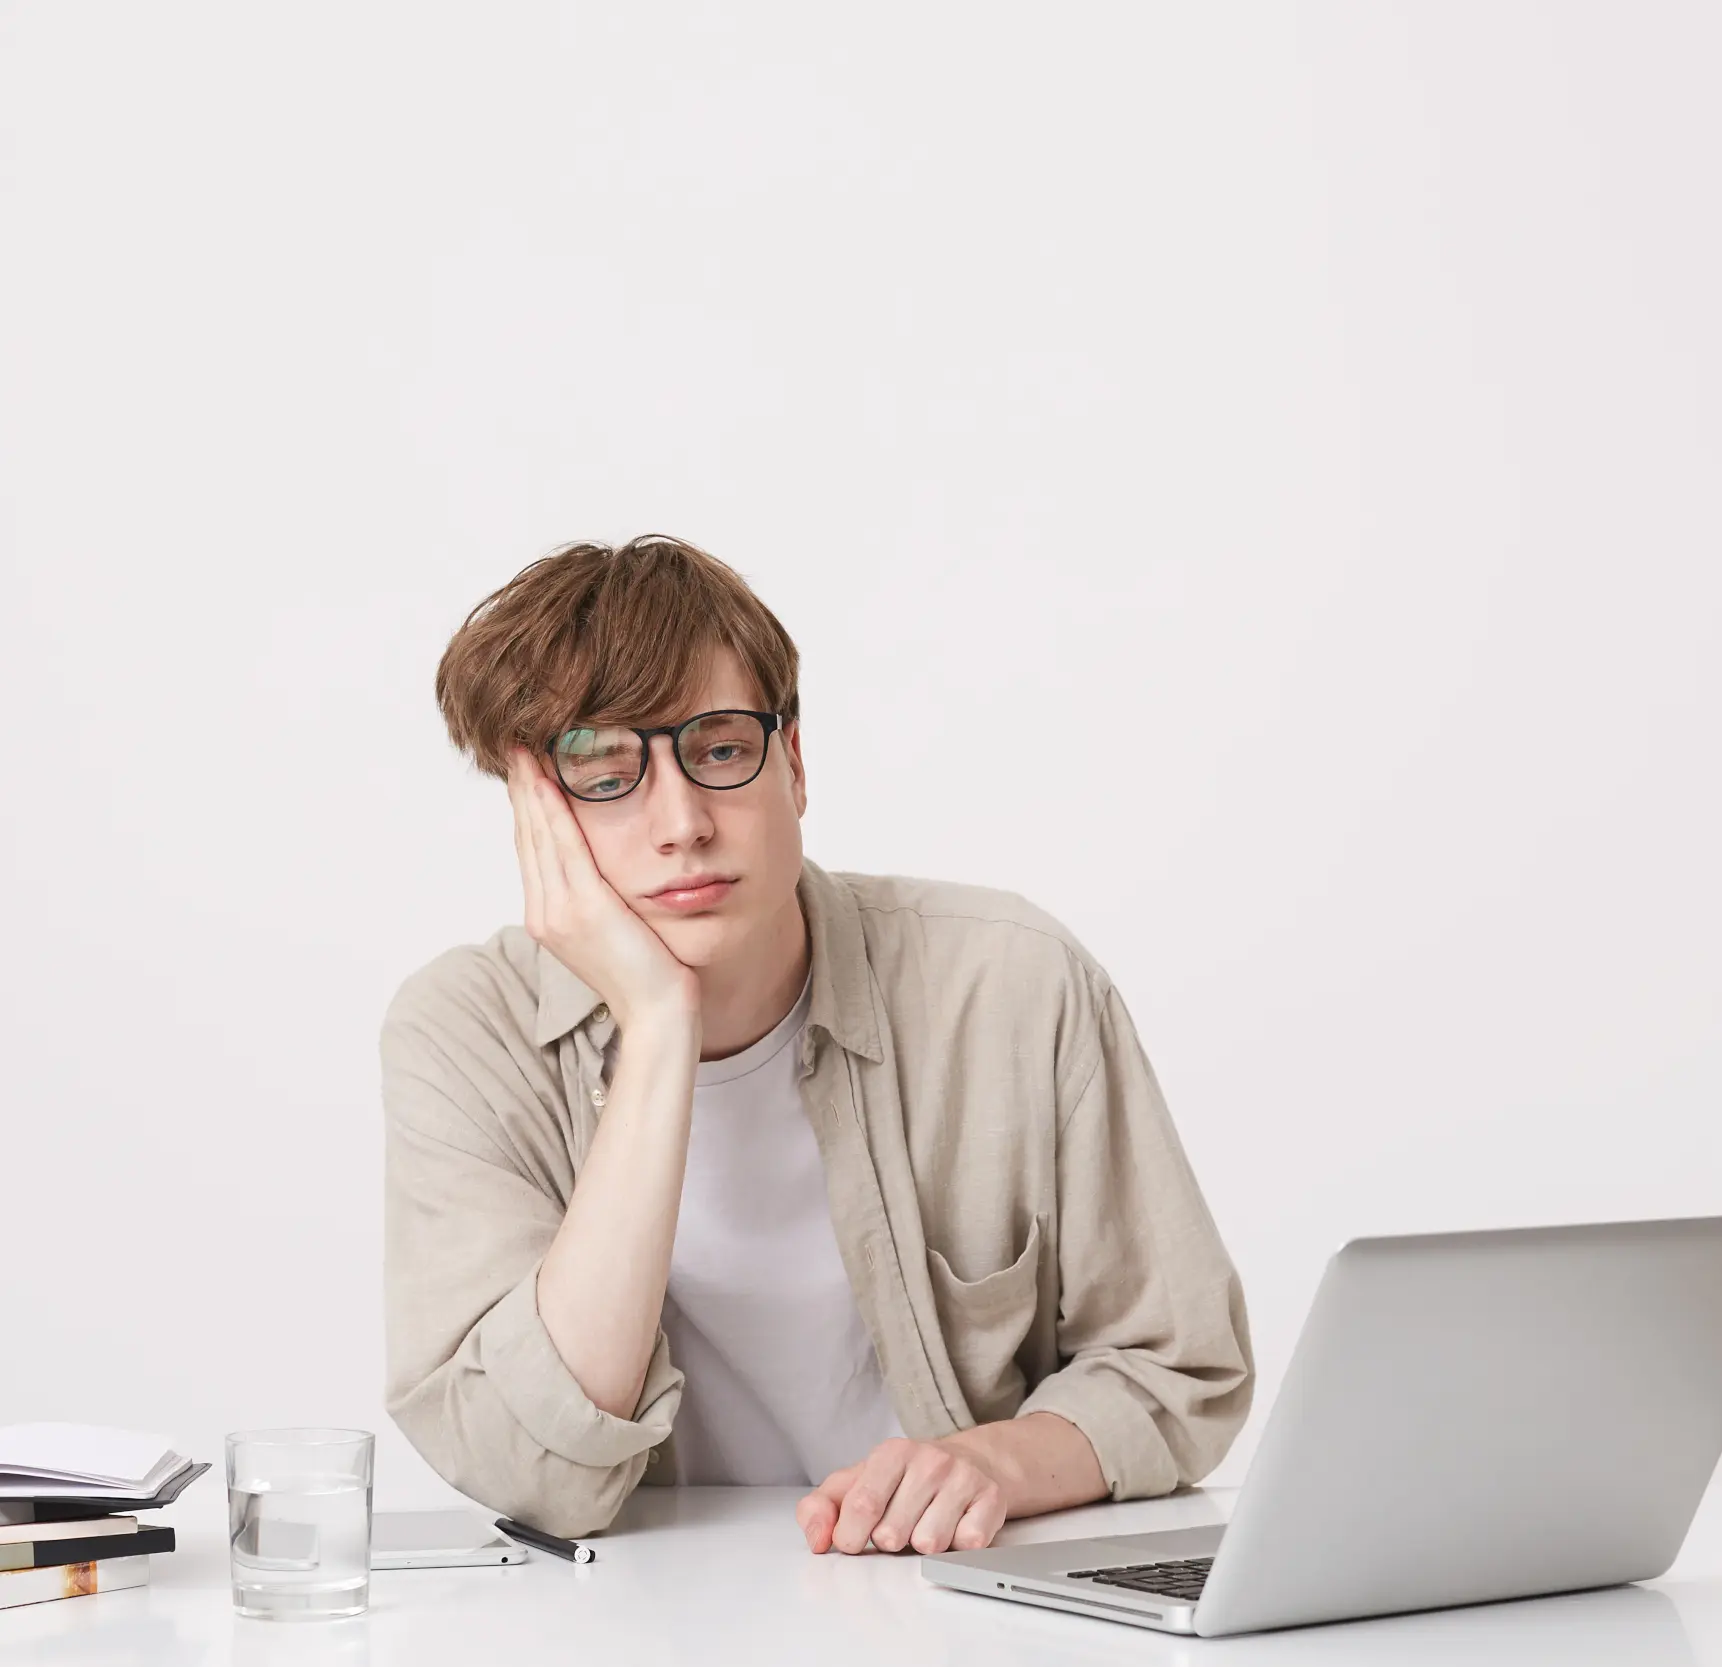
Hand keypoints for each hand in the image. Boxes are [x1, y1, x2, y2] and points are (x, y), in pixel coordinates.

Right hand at [506, 747, 699, 1031]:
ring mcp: (560, 911)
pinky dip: (553, 812)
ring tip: (526, 751)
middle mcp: (545, 913)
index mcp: (548, 916)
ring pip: (539, 836)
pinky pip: (565, 848)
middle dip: (522, 789)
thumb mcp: (614, 926)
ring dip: (531, 789)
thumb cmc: (647, 971)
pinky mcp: (586, 908)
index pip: (531, 849)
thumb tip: (600, 865)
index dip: (526, 806)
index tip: (525, 769)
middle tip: (516, 746)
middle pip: (527, 837)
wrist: (657, 1012)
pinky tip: (548, 782)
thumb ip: (597, 895)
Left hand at [795, 1437, 1008, 1555]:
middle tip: (900, 1524)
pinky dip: (957, 1547)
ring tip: (926, 1523)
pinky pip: (966, 1547)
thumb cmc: (904, 1480)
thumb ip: (821, 1508)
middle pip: (893, 1534)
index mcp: (891, 1453)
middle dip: (890, 1541)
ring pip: (929, 1545)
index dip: (852, 1536)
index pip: (862, 1506)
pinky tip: (954, 1525)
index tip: (855, 1539)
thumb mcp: (857, 1483)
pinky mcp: (991, 1499)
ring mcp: (963, 1477)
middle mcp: (929, 1460)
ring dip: (923, 1545)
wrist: (967, 1464)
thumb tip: (817, 1540)